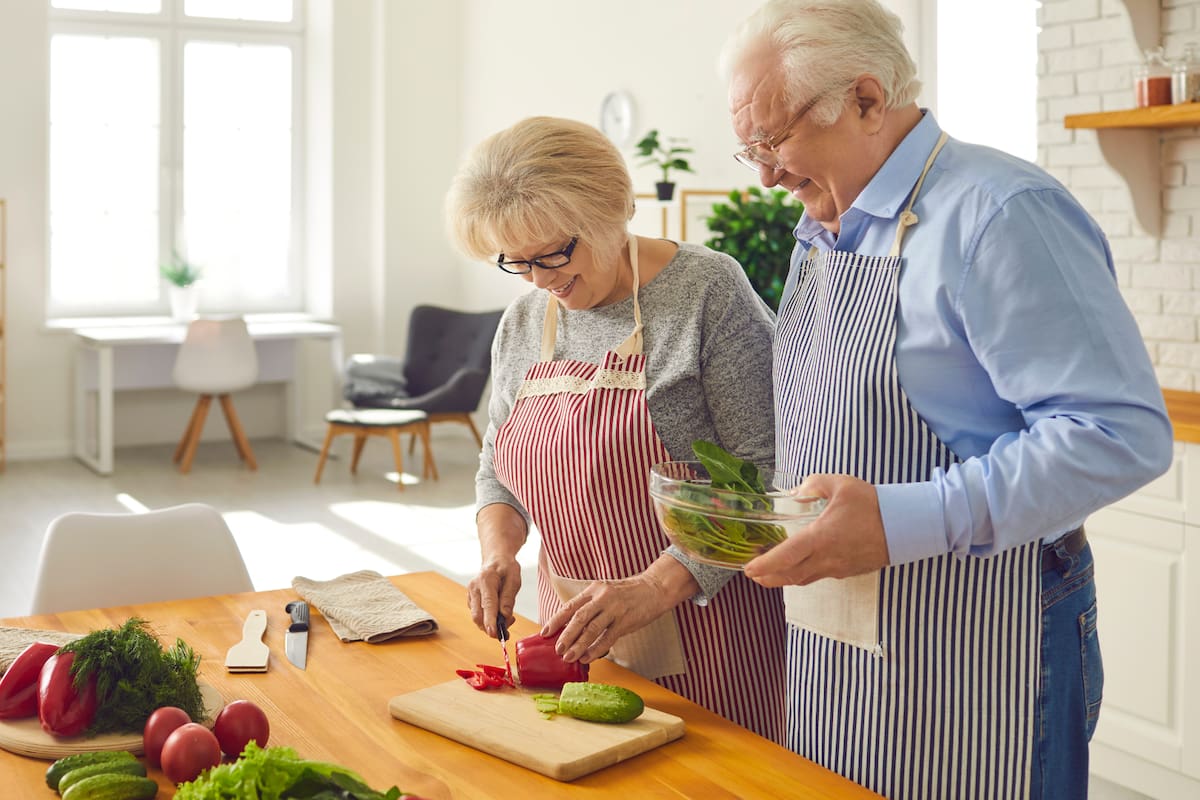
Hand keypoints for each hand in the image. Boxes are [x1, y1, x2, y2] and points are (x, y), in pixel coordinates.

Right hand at [466, 556, 521, 638]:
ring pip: (477, 617)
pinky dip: (488, 619)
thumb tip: (505, 616)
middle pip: (477, 615)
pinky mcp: (471, 600)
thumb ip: (509, 598)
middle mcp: (474, 588)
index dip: (490, 621)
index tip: (494, 633)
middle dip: (490, 627)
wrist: (496, 559)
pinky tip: (499, 614)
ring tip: (507, 617)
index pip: (487, 604)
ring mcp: (470, 594)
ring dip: (490, 624)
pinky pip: (478, 615)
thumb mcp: (514, 579)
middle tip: (507, 628)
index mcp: (486, 580)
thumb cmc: (506, 568)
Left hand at [541, 575, 670, 663]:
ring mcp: (615, 609)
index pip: (570, 606)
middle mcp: (602, 597)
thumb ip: (590, 606)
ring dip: (578, 645)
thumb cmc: (627, 593)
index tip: (545, 632)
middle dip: (565, 635)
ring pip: (592, 629)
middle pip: (579, 618)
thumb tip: (570, 626)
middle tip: (557, 649)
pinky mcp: (626, 621)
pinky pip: (608, 638)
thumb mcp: (605, 592)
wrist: (654, 588)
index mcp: (594, 589)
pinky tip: (587, 657)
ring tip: (568, 657)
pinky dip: (596, 649)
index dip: (556, 620)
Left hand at [743, 473, 890, 586]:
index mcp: (820, 538)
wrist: (906, 526)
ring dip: (785, 578)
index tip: (748, 569)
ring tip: (771, 574)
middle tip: (753, 575)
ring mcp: (838, 568)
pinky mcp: (849, 571)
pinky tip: (802, 565)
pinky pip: (820, 576)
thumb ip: (813, 485)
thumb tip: (795, 492)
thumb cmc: (873, 505)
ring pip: (805, 579)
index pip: (785, 557)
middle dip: (768, 578)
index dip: (764, 565)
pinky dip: (805, 574)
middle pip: (790, 576)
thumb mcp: (840, 485)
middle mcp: (826, 558)